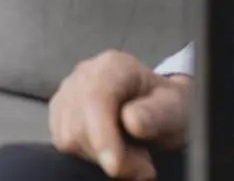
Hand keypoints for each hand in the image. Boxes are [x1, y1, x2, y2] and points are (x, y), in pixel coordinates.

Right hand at [50, 50, 189, 179]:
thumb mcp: (175, 108)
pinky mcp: (59, 112)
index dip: (101, 135)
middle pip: (78, 125)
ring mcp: (67, 92)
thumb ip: (157, 113)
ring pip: (67, 138)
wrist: (158, 106)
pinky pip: (63, 143)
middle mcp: (83, 75)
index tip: (115, 166)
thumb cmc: (167, 106)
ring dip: (100, 158)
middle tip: (144, 165)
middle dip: (110, 154)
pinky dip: (88, 156)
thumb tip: (132, 122)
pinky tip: (111, 150)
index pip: (95, 98)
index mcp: (113, 67)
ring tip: (130, 155)